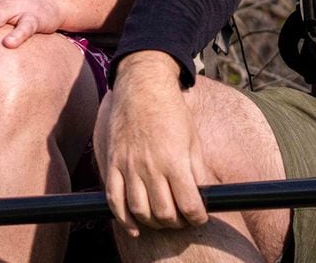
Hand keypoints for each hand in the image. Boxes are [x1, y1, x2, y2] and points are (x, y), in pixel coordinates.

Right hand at [101, 51, 207, 234]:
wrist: (142, 86)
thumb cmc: (171, 111)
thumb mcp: (193, 138)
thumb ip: (196, 170)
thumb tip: (201, 196)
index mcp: (175, 160)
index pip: (189, 205)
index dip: (198, 218)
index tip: (200, 217)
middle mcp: (151, 166)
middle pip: (164, 213)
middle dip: (177, 223)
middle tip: (182, 218)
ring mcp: (129, 166)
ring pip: (139, 211)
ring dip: (153, 223)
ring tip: (163, 219)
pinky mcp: (113, 163)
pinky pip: (114, 199)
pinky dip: (124, 219)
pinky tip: (134, 228)